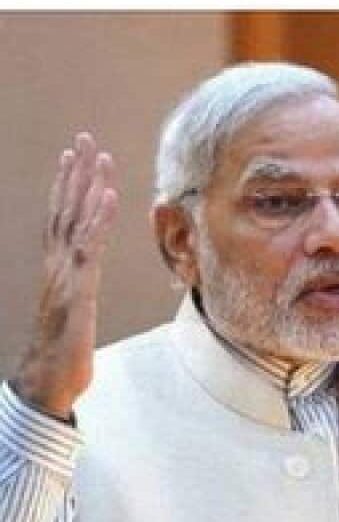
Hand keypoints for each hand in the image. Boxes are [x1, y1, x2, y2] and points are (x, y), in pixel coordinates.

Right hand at [13, 134, 117, 418]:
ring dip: (87, 186)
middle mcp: (58, 267)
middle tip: (84, 139)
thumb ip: (79, 295)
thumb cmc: (63, 354)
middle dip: (75, 174)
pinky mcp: (78, 290)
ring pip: (75, 221)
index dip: (67, 188)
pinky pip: (89, 247)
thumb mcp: (75, 316)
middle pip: (64, 210)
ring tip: (97, 155)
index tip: (74, 158)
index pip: (61, 219)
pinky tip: (107, 196)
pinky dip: (98, 219)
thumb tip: (84, 287)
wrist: (48, 382)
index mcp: (57, 270)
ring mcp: (66, 276)